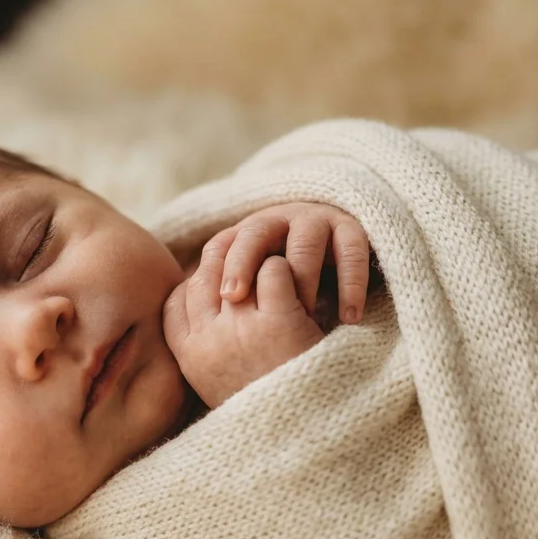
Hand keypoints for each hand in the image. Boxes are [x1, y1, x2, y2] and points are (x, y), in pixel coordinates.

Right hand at [163, 240, 323, 408]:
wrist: (302, 438)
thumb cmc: (266, 411)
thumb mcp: (217, 387)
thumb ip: (206, 351)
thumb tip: (205, 315)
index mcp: (190, 357)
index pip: (174, 302)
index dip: (193, 283)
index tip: (216, 283)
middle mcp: (209, 340)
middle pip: (203, 276)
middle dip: (223, 259)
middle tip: (248, 255)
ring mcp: (242, 329)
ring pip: (239, 267)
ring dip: (258, 262)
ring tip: (277, 270)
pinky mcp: (279, 322)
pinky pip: (273, 271)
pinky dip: (286, 270)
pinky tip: (299, 288)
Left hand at [209, 202, 371, 324]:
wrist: (342, 276)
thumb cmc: (288, 300)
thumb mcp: (255, 298)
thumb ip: (224, 298)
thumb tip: (186, 313)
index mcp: (246, 237)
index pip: (222, 245)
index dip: (222, 267)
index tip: (226, 299)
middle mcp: (276, 222)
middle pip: (253, 235)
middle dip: (245, 265)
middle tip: (243, 299)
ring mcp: (315, 221)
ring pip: (303, 242)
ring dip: (305, 280)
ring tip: (308, 318)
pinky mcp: (351, 228)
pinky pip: (351, 250)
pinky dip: (352, 284)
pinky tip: (350, 316)